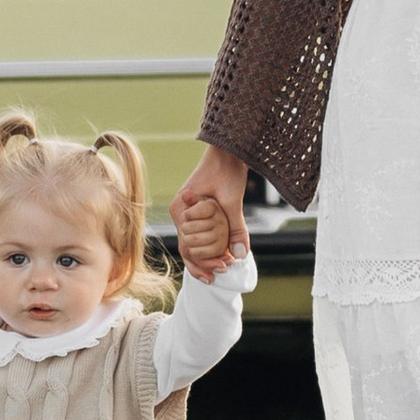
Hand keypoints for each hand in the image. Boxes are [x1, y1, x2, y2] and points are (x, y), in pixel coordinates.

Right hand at [172, 144, 249, 269]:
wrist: (228, 150)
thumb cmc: (227, 169)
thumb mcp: (232, 200)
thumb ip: (235, 228)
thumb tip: (240, 255)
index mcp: (181, 209)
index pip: (187, 245)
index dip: (204, 260)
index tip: (223, 266)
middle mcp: (180, 212)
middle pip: (188, 247)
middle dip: (206, 261)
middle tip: (225, 269)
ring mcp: (188, 212)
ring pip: (194, 243)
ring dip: (208, 256)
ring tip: (224, 266)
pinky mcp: (198, 211)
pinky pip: (200, 234)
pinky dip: (210, 246)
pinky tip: (223, 256)